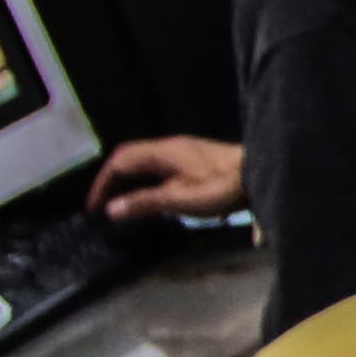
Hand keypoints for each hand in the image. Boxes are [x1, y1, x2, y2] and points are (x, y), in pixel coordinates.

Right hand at [91, 136, 246, 224]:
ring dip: (129, 182)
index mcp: (162, 152)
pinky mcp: (194, 160)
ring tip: (121, 206)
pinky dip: (145, 182)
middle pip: (129, 158)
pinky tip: (150, 199)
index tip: (94, 208)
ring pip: (144, 162)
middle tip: (103, 207)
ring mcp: (183, 151)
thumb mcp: (180, 199)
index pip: (120, 162)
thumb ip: (145, 203)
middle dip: (112, 181)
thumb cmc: (221, 187)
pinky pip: (158, 167)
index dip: (103, 184)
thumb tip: (112, 209)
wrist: (261, 173)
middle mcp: (169, 146)